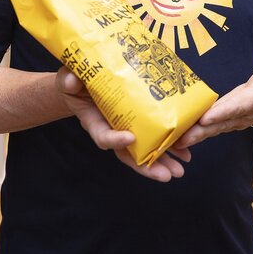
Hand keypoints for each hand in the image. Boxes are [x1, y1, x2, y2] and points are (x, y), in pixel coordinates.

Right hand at [56, 68, 191, 181]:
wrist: (87, 82)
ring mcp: (126, 129)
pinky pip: (155, 138)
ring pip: (144, 151)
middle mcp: (112, 130)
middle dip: (147, 166)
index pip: (103, 136)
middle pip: (128, 154)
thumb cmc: (76, 82)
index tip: (129, 138)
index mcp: (94, 121)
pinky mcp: (140, 124)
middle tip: (166, 175)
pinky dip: (170, 147)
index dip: (114, 140)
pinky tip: (185, 154)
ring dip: (163, 162)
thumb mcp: (68, 78)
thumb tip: (71, 81)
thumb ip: (68, 80)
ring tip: (180, 170)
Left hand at [173, 51, 252, 149]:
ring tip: (176, 140)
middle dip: (202, 130)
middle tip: (183, 137)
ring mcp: (234, 119)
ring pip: (212, 128)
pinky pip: (209, 127)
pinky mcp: (226, 119)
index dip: (223, 113)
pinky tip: (178, 137)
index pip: (238, 107)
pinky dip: (195, 132)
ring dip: (195, 134)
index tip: (207, 117)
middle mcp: (244, 114)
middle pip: (220, 123)